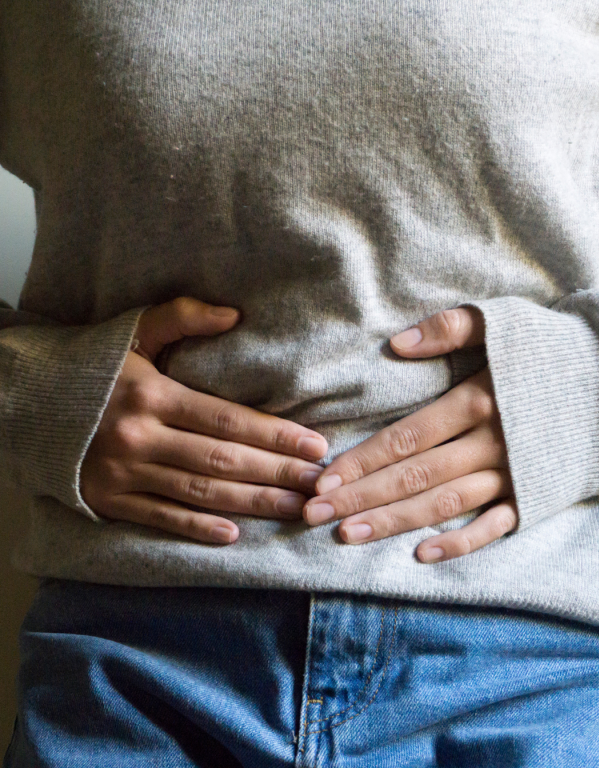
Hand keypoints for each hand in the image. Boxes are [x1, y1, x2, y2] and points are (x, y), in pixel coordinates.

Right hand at [81, 297, 327, 543]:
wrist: (28, 398)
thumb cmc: (92, 364)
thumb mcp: (133, 331)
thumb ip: (182, 317)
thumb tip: (234, 315)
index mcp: (152, 393)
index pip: (227, 419)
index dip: (274, 435)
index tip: (313, 445)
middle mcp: (140, 436)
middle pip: (221, 461)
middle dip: (276, 473)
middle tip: (318, 484)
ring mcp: (122, 473)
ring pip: (198, 493)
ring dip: (250, 503)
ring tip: (292, 509)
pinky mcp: (107, 499)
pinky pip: (159, 518)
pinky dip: (196, 528)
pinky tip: (232, 535)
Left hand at [303, 307, 516, 562]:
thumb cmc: (551, 347)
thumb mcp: (504, 322)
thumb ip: (450, 328)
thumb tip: (397, 344)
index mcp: (479, 401)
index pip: (407, 438)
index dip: (363, 460)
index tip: (324, 478)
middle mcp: (492, 444)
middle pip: (416, 476)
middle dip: (362, 497)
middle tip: (315, 514)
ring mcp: (514, 475)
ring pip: (445, 505)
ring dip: (395, 522)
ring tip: (349, 535)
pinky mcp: (535, 496)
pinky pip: (495, 526)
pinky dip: (461, 543)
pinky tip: (421, 555)